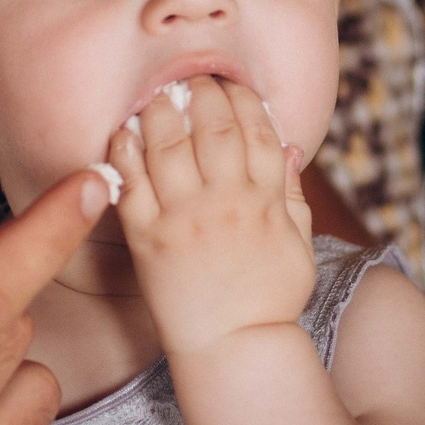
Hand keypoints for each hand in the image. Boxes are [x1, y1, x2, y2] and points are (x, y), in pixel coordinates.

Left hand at [105, 75, 314, 356]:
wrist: (234, 347)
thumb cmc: (269, 299)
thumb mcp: (299, 245)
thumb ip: (294, 193)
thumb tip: (291, 145)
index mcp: (265, 201)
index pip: (257, 130)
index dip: (243, 98)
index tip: (232, 84)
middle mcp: (225, 203)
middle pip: (214, 127)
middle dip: (203, 92)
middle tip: (192, 78)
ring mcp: (185, 219)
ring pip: (170, 146)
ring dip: (163, 111)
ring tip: (159, 95)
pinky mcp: (148, 239)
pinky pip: (132, 184)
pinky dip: (126, 151)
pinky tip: (125, 131)